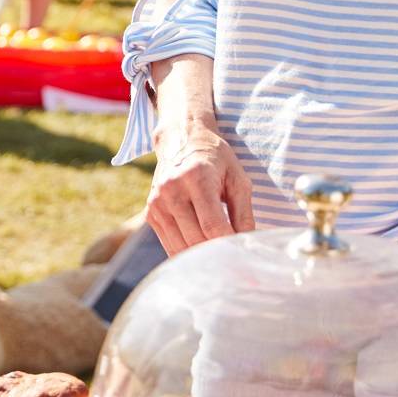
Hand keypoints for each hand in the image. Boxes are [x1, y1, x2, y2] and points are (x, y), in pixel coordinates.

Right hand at [145, 114, 255, 252]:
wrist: (180, 140)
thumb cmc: (216, 160)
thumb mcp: (237, 178)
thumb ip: (244, 213)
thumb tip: (247, 245)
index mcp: (196, 177)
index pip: (213, 225)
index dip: (230, 244)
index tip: (242, 251)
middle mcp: (172, 190)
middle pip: (196, 239)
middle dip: (217, 252)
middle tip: (233, 255)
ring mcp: (157, 203)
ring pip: (181, 248)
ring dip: (202, 256)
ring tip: (218, 253)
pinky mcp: (150, 213)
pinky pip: (170, 245)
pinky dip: (187, 252)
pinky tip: (200, 248)